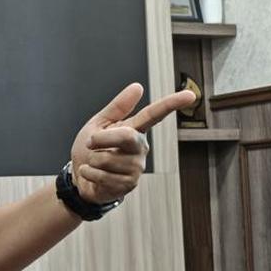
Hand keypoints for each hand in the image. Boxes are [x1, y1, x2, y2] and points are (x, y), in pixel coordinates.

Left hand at [69, 83, 195, 203]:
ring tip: (94, 163)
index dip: (171, 104)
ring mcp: (136, 167)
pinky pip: (102, 175)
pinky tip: (92, 174)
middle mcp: (140, 148)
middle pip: (126, 136)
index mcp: (134, 130)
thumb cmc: (90, 150)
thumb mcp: (98, 125)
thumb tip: (138, 87)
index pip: (154, 115)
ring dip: (91, 160)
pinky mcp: (129, 184)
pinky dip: (88, 173)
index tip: (190, 95)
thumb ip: (117, 107)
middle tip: (90, 143)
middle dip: (101, 139)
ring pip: (107, 159)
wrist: (80, 177)